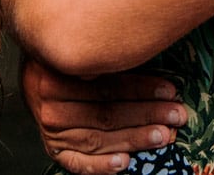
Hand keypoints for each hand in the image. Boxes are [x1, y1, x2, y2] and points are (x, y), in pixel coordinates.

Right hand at [20, 56, 185, 173]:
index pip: (106, 86)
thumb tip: (154, 52)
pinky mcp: (54, 150)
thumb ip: (108, 58)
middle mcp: (51, 106)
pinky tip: (124, 162)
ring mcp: (51, 131)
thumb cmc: (71, 60)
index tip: (170, 90)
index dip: (141, 89)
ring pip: (98, 138)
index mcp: (58, 76)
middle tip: (176, 115)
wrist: (36, 75)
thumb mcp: (84, 50)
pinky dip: (101, 166)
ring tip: (162, 136)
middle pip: (106, 113)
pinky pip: (78, 163)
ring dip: (133, 138)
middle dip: (146, 114)